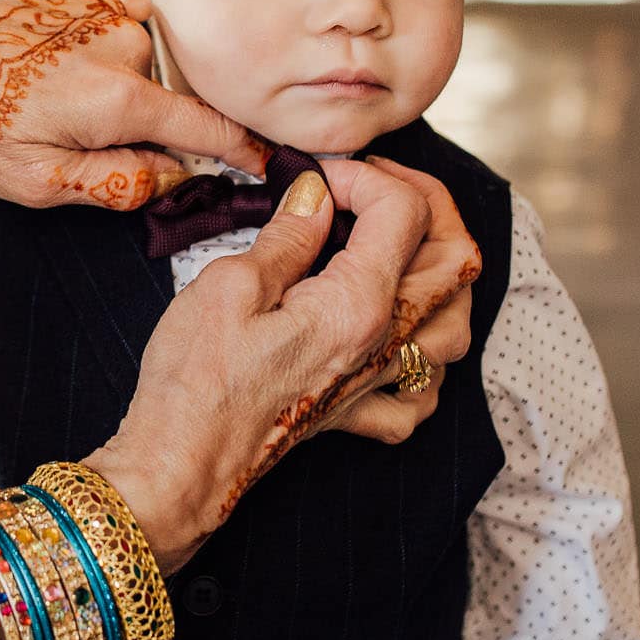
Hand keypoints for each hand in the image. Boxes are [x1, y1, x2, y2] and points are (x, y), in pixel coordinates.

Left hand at [0, 0, 269, 210]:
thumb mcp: (35, 183)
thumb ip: (118, 183)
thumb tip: (175, 178)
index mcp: (122, 98)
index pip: (211, 128)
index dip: (241, 151)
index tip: (264, 162)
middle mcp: (126, 43)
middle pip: (171, 98)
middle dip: (149, 129)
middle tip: (83, 149)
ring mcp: (103, 8)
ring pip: (139, 66)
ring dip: (114, 93)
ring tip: (48, 109)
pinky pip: (106, 36)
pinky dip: (88, 60)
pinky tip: (39, 73)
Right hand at [93, 159, 478, 571]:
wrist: (182, 463)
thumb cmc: (194, 380)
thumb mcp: (229, 285)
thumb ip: (287, 236)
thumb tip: (317, 195)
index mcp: (358, 304)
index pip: (403, 212)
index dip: (363, 175)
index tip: (316, 177)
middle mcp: (384, 343)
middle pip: (456, 258)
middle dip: (426, 203)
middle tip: (372, 188)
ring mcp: (375, 382)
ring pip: (458, 323)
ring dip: (440, 273)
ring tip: (397, 250)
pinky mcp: (356, 414)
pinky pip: (423, 392)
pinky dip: (425, 360)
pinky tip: (394, 339)